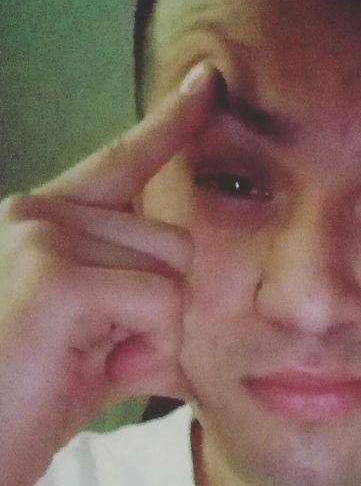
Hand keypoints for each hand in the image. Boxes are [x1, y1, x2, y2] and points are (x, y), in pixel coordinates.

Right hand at [0, 62, 215, 485]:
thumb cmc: (28, 402)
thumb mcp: (98, 350)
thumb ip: (145, 317)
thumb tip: (202, 318)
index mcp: (49, 223)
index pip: (123, 159)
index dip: (170, 123)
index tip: (207, 82)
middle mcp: (41, 212)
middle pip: (178, 241)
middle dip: (160, 313)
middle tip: (99, 354)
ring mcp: (43, 235)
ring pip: (174, 273)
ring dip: (150, 335)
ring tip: (86, 361)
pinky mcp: (55, 274)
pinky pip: (159, 302)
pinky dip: (143, 349)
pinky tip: (87, 368)